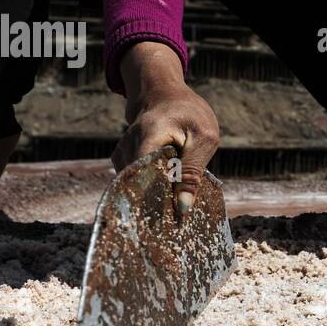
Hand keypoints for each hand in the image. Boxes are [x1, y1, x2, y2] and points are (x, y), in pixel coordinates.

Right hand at [113, 41, 220, 214]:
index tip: (168, 223)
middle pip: (137, 186)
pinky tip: (163, 202)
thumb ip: (192, 172)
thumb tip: (182, 208)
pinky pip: (135, 183)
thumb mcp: (204, 138)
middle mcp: (129, 145)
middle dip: (154, 207)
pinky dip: (149, 192)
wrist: (166, 95)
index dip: (155, 201)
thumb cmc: (191, 115)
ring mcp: (123, 152)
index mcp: (149, 136)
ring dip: (152, 200)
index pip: (145, 177)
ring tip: (169, 217)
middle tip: (170, 230)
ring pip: (135, 187)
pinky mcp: (123, 160)